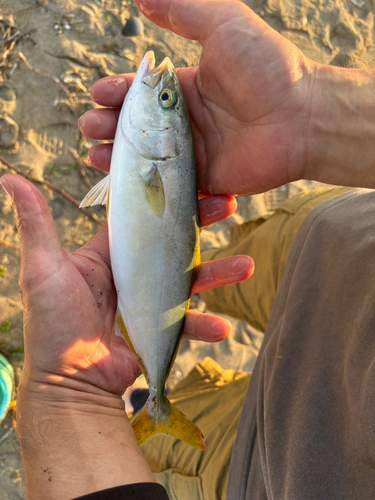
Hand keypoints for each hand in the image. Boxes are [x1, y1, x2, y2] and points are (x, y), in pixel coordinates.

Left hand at [0, 175, 252, 401]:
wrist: (67, 380)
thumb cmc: (52, 321)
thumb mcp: (43, 269)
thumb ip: (36, 225)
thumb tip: (10, 177)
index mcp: (110, 252)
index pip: (143, 217)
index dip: (165, 199)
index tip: (187, 182)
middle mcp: (132, 271)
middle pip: (173, 242)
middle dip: (202, 227)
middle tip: (228, 207)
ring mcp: (148, 300)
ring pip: (190, 280)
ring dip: (219, 274)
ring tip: (245, 267)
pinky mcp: (159, 328)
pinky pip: (187, 323)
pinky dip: (204, 325)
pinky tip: (221, 328)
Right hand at [81, 0, 315, 195]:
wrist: (301, 118)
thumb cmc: (267, 69)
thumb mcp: (224, 26)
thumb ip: (184, 10)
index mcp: (184, 89)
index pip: (138, 92)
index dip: (115, 92)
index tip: (99, 94)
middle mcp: (184, 122)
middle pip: (134, 127)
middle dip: (107, 125)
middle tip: (91, 126)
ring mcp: (191, 154)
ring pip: (143, 159)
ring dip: (115, 157)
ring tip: (95, 154)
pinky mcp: (202, 181)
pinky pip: (166, 186)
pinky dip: (142, 187)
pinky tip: (120, 182)